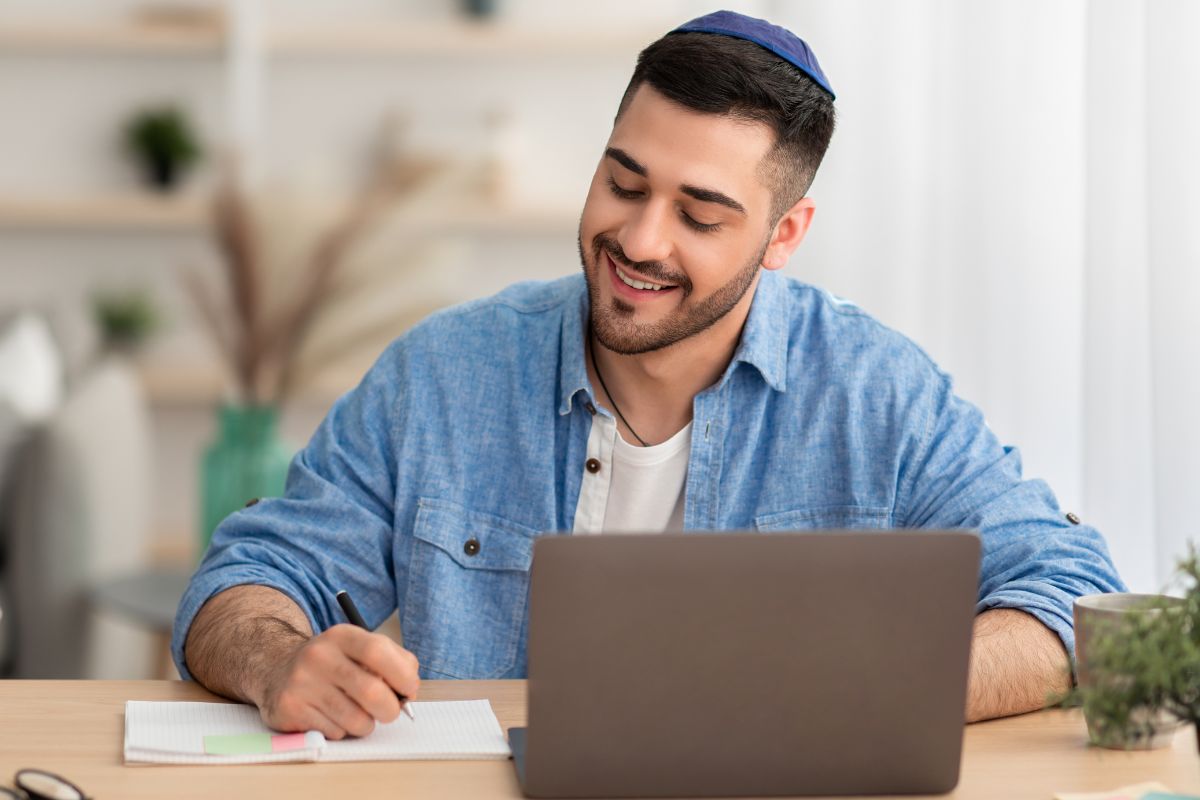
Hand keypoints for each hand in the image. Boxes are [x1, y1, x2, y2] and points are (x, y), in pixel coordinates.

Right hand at [254, 624, 419, 738]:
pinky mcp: (290, 709)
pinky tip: (330, 716)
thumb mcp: (360, 649)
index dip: (402, 674)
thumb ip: (393, 662)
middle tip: (390, 711)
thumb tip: (410, 690)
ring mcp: (301, 682)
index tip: (410, 689)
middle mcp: (318, 655)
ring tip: (357, 713)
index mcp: (341, 635)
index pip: (377, 651)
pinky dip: (342, 731)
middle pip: (371, 691)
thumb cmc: (334, 664)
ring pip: (355, 720)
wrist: (278, 671)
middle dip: (390, 709)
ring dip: (366, 724)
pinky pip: (334, 733)